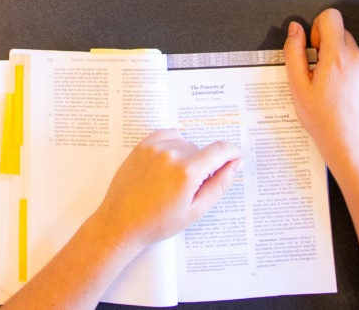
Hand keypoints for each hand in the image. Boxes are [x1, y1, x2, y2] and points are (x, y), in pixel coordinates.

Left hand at [87, 129, 239, 253]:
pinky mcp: (142, 146)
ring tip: (174, 181)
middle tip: (190, 189)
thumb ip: (219, 185)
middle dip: (203, 165)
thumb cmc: (158, 222)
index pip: (220, 150)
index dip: (232, 152)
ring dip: (187, 156)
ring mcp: (155, 147)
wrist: (121, 222)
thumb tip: (235, 164)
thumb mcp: (195, 210)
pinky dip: (173, 145)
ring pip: (185, 143)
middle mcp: (172, 154)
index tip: (236, 157)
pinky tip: (168, 163)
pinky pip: (168, 135)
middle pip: (202, 150)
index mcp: (187, 172)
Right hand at [283, 9, 358, 171]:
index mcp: (337, 55)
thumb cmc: (322, 118)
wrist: (349, 142)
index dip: (317, 28)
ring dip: (337, 58)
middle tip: (317, 72)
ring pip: (349, 48)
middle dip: (326, 46)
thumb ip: (294, 52)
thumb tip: (295, 29)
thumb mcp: (297, 86)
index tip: (314, 49)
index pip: (331, 16)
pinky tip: (342, 91)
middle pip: (340, 32)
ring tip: (330, 86)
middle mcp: (357, 57)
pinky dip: (349, 69)